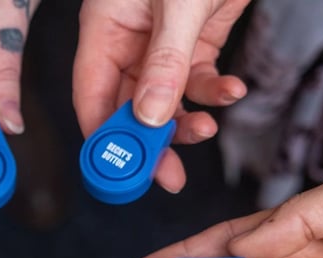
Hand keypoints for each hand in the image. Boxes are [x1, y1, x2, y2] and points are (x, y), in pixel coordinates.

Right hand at [74, 0, 249, 191]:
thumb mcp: (179, 4)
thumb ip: (165, 62)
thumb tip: (148, 117)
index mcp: (104, 28)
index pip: (91, 96)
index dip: (103, 138)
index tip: (122, 170)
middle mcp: (127, 40)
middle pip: (126, 106)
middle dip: (148, 142)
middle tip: (166, 175)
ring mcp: (161, 42)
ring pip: (164, 100)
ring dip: (185, 121)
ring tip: (206, 130)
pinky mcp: (195, 39)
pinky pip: (197, 78)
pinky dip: (213, 92)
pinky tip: (231, 91)